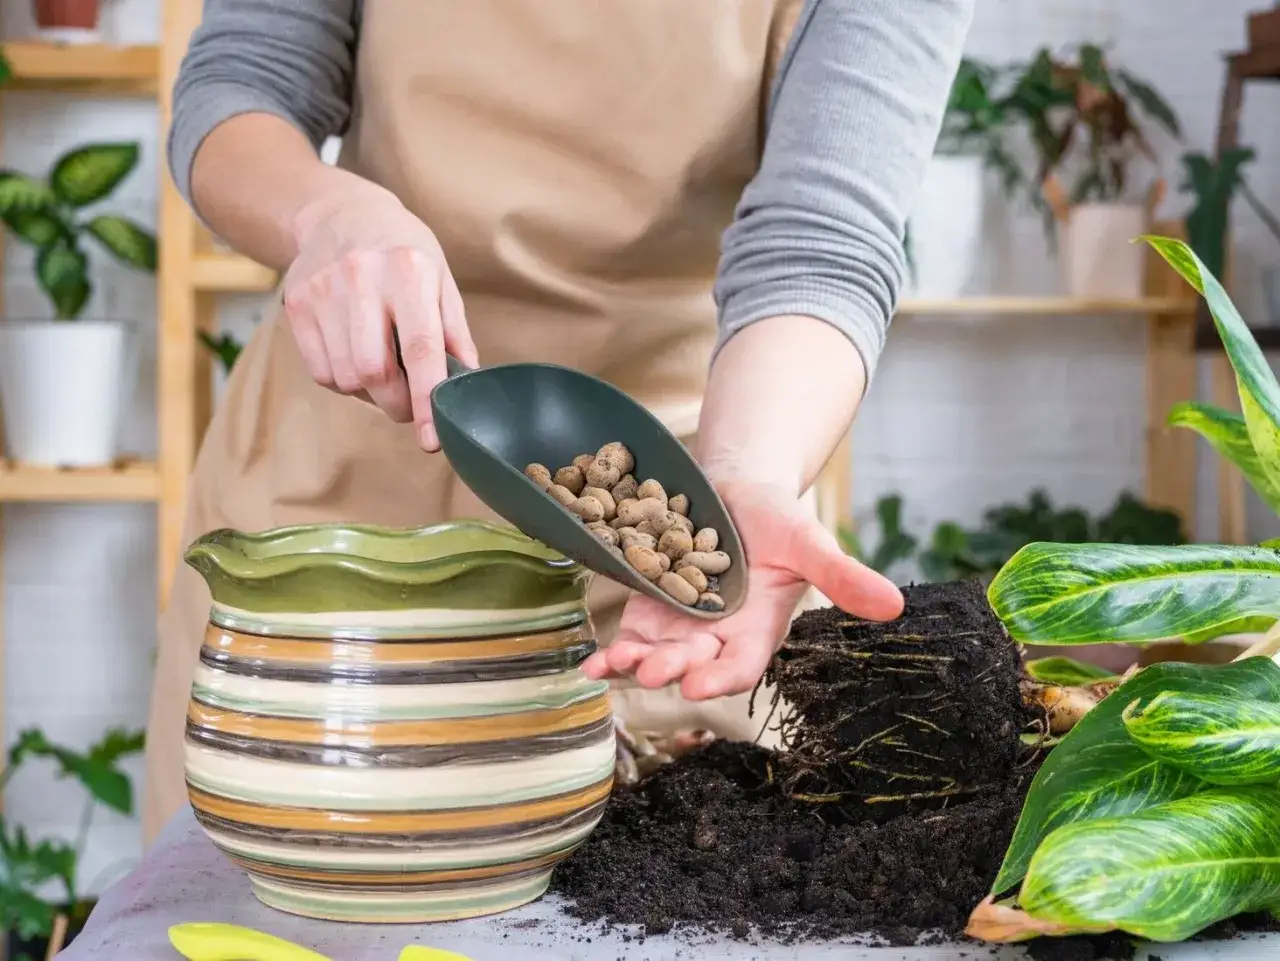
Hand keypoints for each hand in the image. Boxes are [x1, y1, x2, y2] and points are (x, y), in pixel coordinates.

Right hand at [282, 180, 477, 450]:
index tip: (431, 438)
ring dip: (370, 393)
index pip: (420, 348)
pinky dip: (343, 381)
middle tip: (409, 403)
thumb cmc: (403, 253)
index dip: (426, 399)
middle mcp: (362, 277)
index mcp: (409, 270)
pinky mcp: (296, 303)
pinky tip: (355, 358)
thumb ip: (454, 332)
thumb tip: (466, 383)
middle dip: (396, 404)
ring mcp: (323, 290)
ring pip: (346, 377)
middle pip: (375, 372)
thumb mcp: (440, 279)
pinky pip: (321, 372)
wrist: (341, 215)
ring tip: (383, 370)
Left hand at [582, 480, 903, 698]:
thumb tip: (896, 605)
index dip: (721, 677)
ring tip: (612, 666)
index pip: (742, 665)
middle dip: (672, 669)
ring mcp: (680, 625)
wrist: (734, 490)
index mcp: (758, 629)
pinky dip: (612, 651)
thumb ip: (844, 576)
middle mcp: (717, 636)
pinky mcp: (650, 608)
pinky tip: (591, 661)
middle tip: (652, 670)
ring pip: (657, 655)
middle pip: (693, 663)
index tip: (699, 686)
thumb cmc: (778, 519)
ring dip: (635, 664)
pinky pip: (632, 635)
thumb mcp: (809, 542)